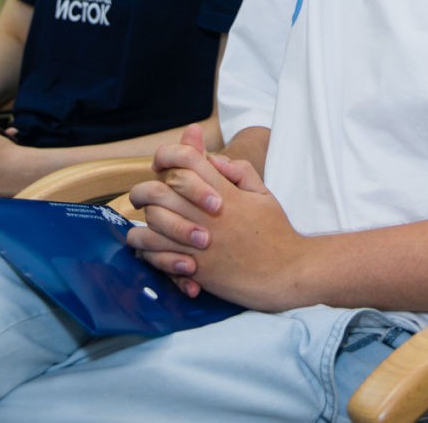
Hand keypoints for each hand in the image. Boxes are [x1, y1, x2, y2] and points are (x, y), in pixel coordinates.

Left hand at [126, 127, 295, 307]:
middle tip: (141, 195)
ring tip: (144, 221)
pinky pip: (156, 253)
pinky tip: (150, 247)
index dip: (169, 154)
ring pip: (153, 220)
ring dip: (144, 218)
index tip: (160, 163)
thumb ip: (239, 171)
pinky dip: (147, 248)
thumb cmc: (276, 232)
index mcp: (225, 191)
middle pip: (161, 189)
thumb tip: (212, 158)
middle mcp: (208, 213)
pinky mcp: (195, 267)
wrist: (286, 273)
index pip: (188, 160)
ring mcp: (199, 241)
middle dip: (144, 189)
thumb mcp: (263, 194)